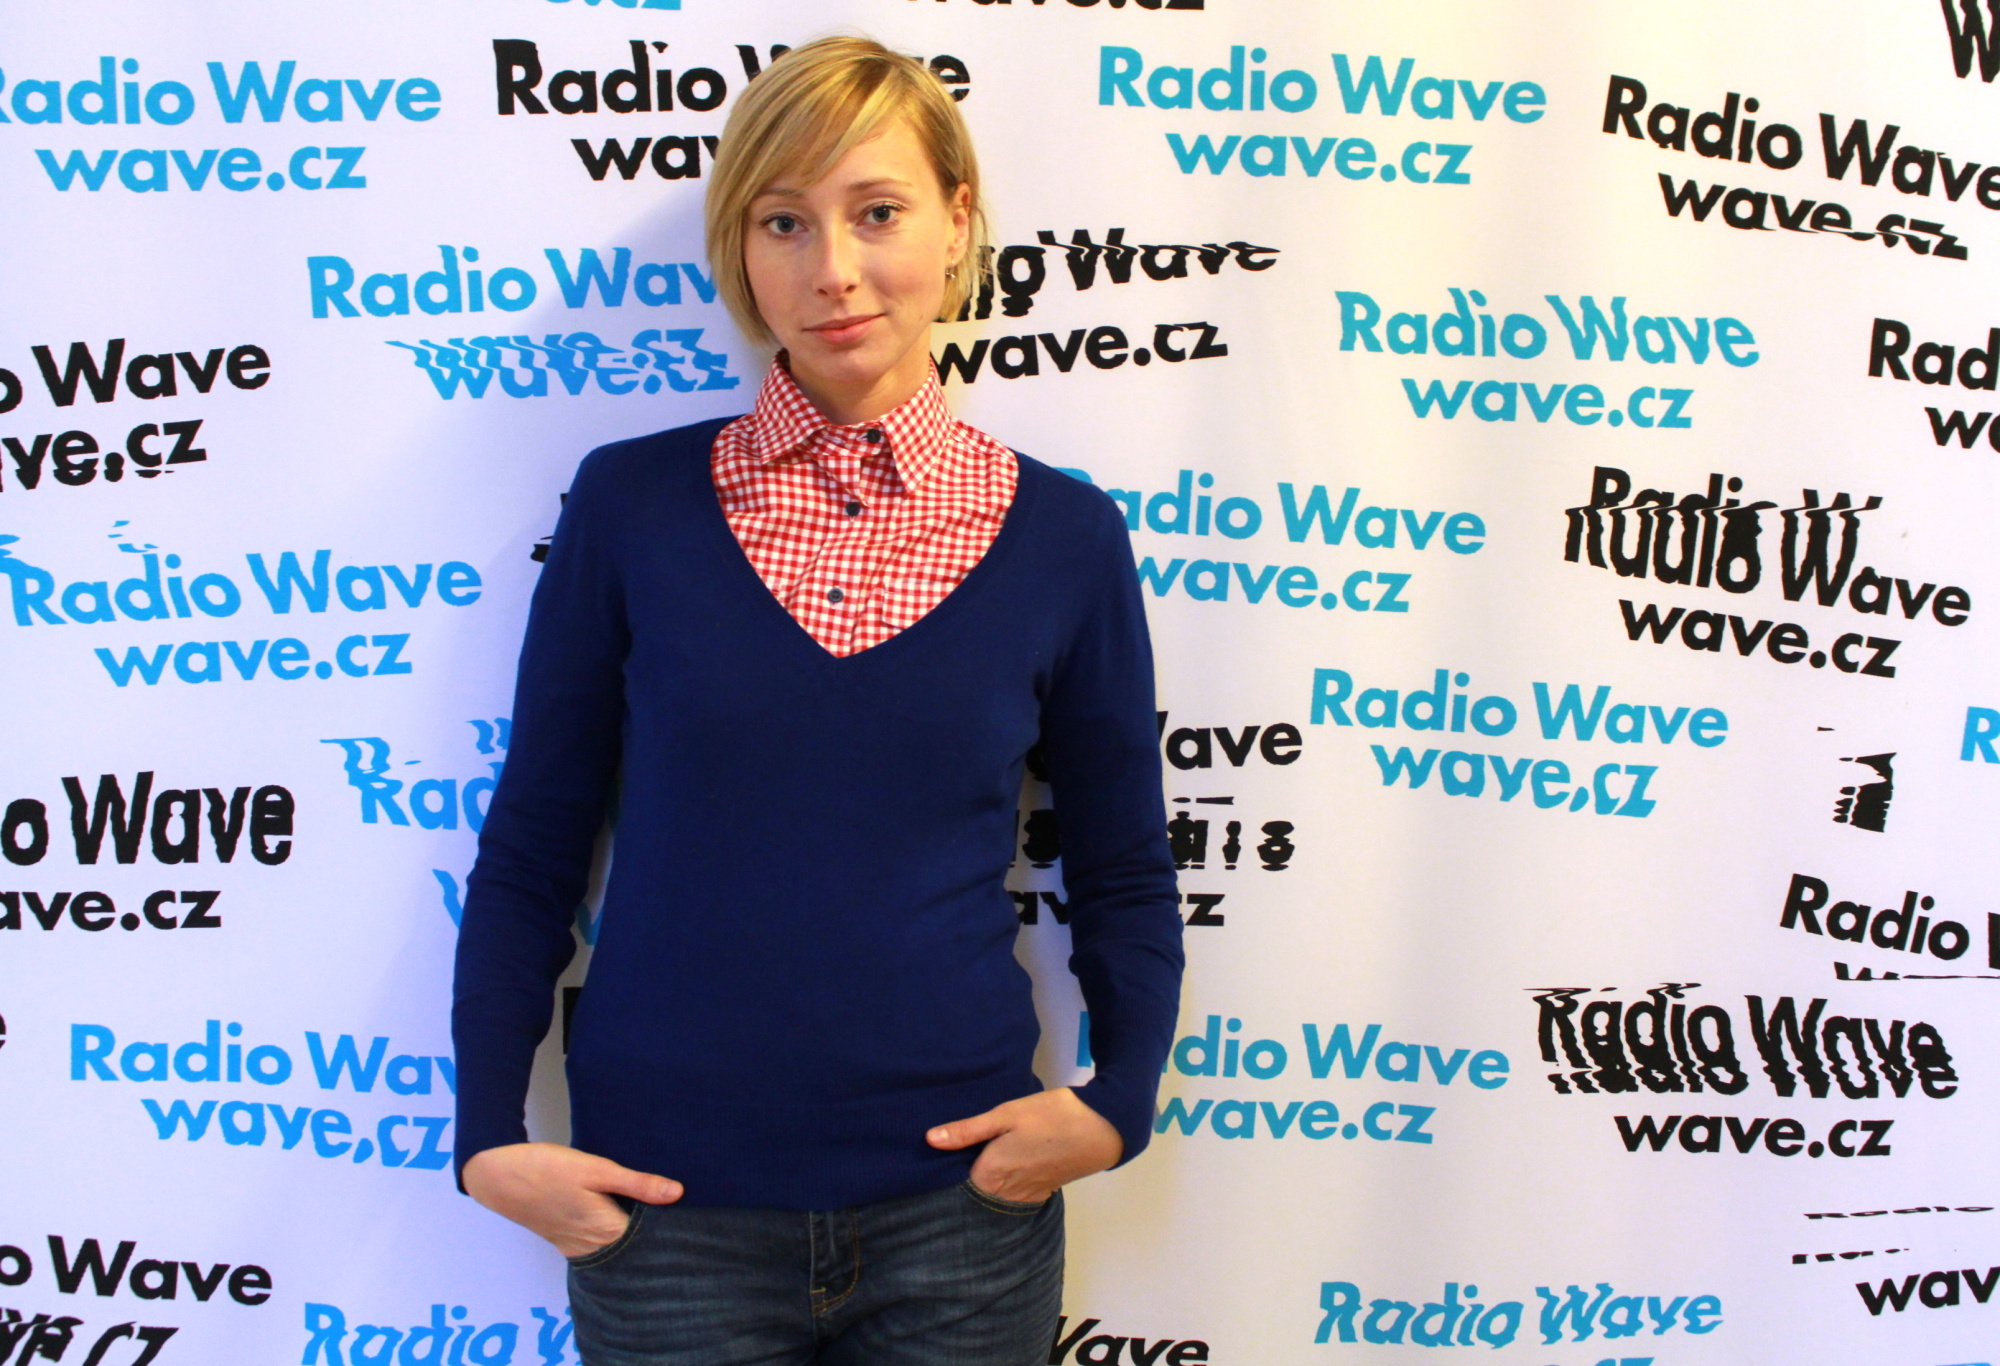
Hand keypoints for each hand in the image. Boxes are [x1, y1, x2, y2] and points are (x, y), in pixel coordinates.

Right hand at [462, 1142, 680, 1258]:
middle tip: (670, 1208)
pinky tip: (616, 1214)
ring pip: (614, 1248)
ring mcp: (576, 1247)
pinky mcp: (565, 1242)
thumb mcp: (597, 1169)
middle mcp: (593, 1247)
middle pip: (633, 1248)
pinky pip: (596, 1245)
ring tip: (647, 1209)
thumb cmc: (548, 1168)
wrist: (499, 1176)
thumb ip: (637, 1184)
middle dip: (652, 1232)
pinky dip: (610, 1235)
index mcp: (607, 1231)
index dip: (669, 1228)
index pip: (650, 1241)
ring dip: (630, 1233)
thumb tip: (678, 1193)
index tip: (685, 1213)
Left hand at [926, 1088, 1122, 1204]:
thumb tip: (930, 1140)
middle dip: (967, 1174)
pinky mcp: (1042, 1193)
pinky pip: (1013, 1194)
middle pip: (974, 1190)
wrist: (1101, 1128)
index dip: (948, 1166)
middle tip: (965, 1149)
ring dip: (987, 1180)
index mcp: (991, 1175)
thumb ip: (967, 1131)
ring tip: (984, 1154)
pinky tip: (1009, 1163)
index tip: (942, 1151)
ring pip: (994, 1194)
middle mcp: (1005, 1194)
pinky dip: (1007, 1184)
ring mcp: (1026, 1196)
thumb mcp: (1005, 1114)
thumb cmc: (1050, 1116)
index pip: (955, 1181)